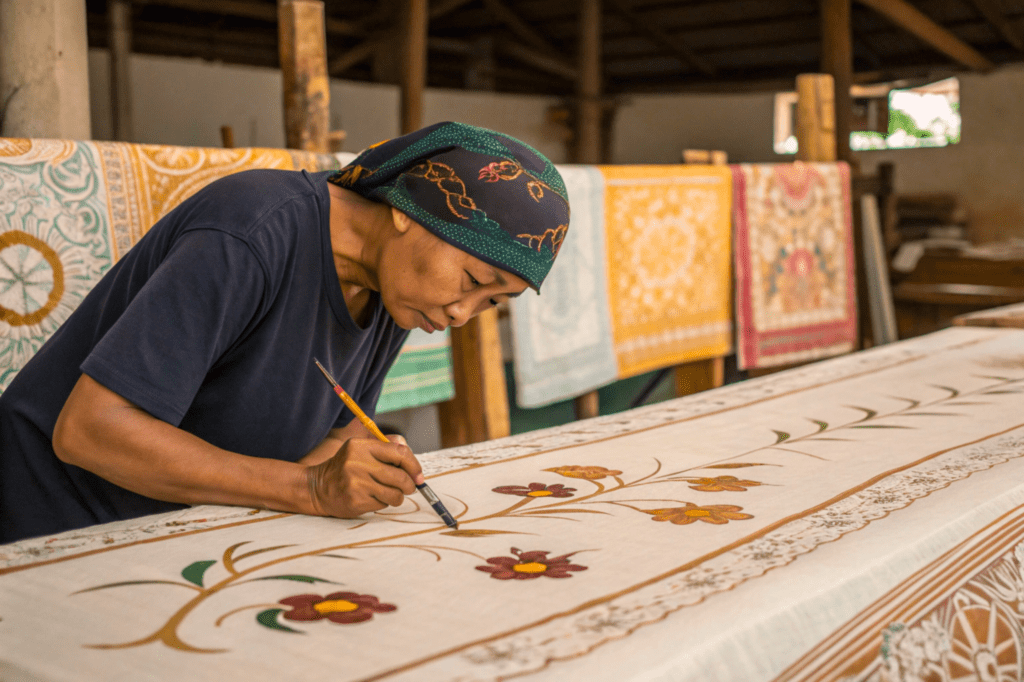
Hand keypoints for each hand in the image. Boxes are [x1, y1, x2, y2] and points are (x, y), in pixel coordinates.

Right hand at [304, 436, 423, 517]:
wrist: (318, 488)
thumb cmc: (345, 467)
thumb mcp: (361, 449)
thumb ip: (386, 446)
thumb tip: (408, 450)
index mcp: (361, 446)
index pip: (399, 452)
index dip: (414, 465)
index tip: (419, 475)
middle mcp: (358, 463)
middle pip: (400, 476)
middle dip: (409, 485)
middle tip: (409, 487)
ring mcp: (356, 483)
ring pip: (395, 494)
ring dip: (397, 496)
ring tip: (390, 494)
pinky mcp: (355, 501)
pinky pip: (383, 504)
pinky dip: (383, 503)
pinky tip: (373, 498)